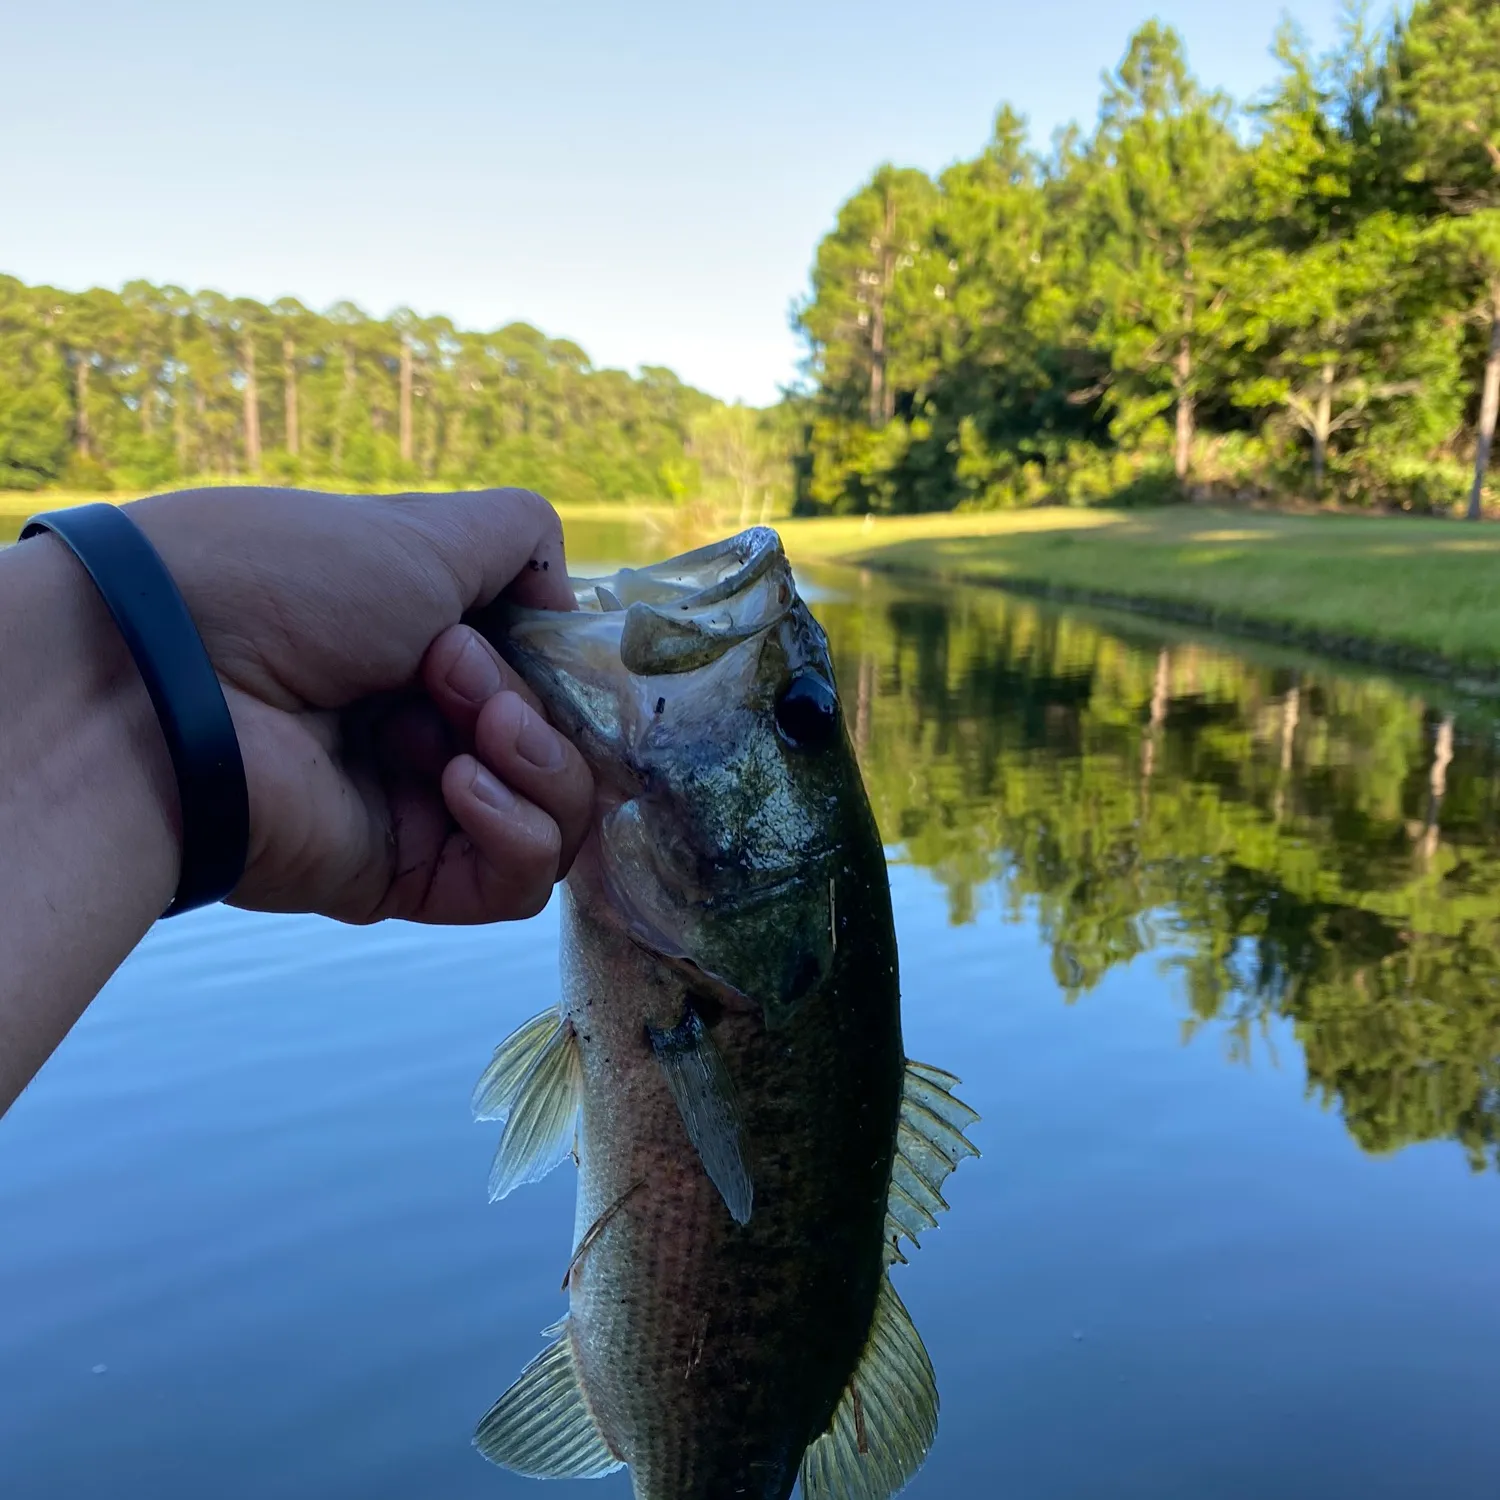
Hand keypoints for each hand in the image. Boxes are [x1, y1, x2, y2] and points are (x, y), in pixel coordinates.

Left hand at [124, 486, 593, 924]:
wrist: (177, 676)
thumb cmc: (295, 584)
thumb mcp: (429, 530)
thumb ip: (522, 542)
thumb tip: (566, 608)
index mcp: (428, 650)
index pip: (548, 680)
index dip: (559, 666)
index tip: (526, 633)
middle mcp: (429, 730)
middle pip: (562, 747)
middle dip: (531, 704)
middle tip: (450, 668)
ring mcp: (420, 808)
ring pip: (556, 818)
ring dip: (537, 763)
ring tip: (462, 727)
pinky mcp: (404, 878)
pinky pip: (513, 885)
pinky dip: (517, 833)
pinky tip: (459, 785)